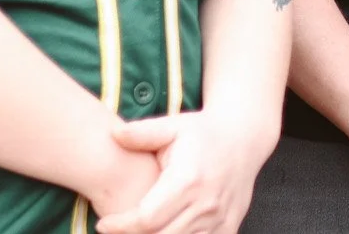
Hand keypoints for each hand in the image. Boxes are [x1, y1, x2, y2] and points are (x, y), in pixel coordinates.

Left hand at [94, 111, 272, 233]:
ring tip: (139, 229)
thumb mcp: (173, 126)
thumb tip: (112, 134)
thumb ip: (141, 133)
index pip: (146, 218)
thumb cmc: (203, 132)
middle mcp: (206, 203)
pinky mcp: (229, 227)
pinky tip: (166, 230)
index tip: (104, 224)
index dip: (121, 226)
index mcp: (188, 180)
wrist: (245, 139)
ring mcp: (219, 219)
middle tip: (117, 228)